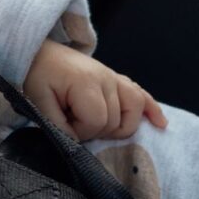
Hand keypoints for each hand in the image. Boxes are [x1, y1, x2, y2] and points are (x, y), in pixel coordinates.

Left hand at [22, 40, 167, 139]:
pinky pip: (142, 95)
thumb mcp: (38, 101)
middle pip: (116, 120)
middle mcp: (106, 79)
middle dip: (96, 130)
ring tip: (103, 129)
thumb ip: (56, 125)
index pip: (97, 121)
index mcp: (86, 83)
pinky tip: (160, 124)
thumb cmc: (38, 77)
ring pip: (134, 110)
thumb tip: (76, 145)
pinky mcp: (117, 79)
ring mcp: (115, 78)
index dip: (81, 132)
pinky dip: (152, 109)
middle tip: (73, 122)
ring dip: (121, 125)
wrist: (40, 53)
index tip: (64, 124)